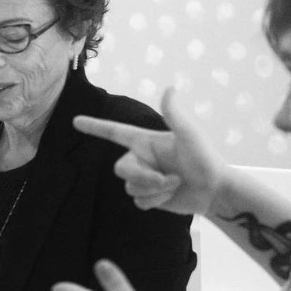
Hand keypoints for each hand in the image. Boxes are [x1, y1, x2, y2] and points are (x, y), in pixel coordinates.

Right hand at [73, 86, 225, 214]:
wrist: (215, 191)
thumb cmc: (206, 159)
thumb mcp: (190, 135)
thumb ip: (175, 115)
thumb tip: (169, 88)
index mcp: (145, 141)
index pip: (114, 132)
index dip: (95, 127)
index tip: (75, 121)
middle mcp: (141, 158)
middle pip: (120, 169)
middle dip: (143, 177)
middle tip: (167, 179)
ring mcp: (144, 178)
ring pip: (130, 187)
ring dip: (154, 190)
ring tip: (175, 185)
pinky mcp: (149, 197)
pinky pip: (138, 202)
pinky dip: (155, 201)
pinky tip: (171, 196)